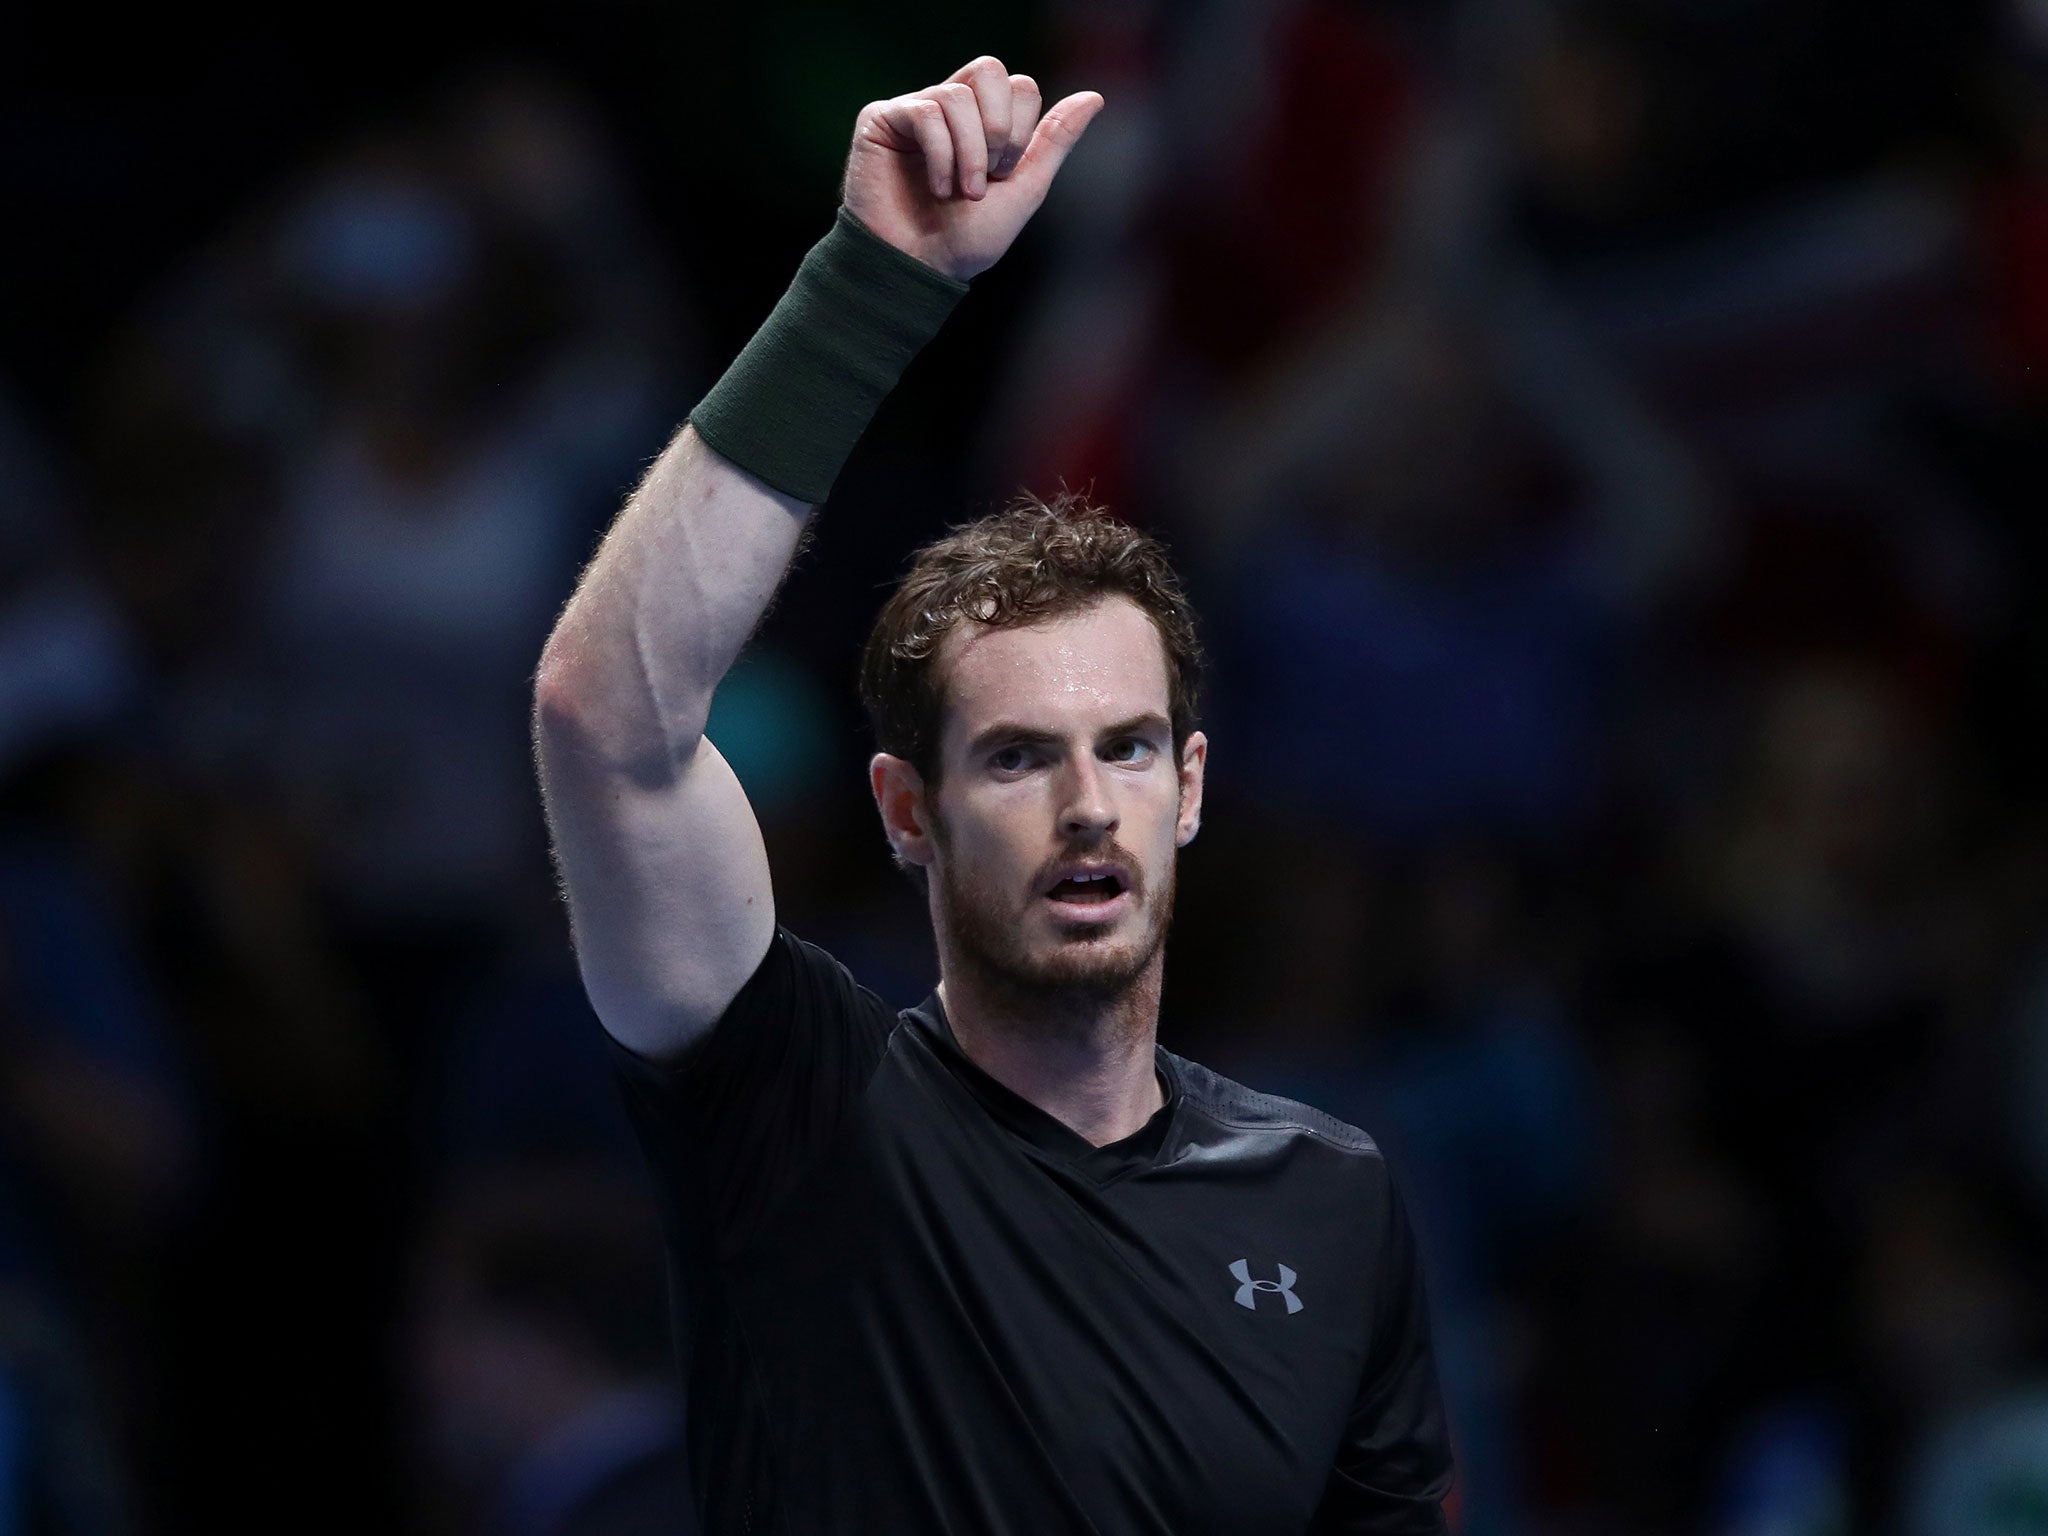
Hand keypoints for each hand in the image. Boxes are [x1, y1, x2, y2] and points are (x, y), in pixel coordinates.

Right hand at [841, 55, 1103, 280]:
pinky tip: (937, 189)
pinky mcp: (882, 120)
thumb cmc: (967, 240)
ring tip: (960, 192)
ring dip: (969, 152)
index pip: (1020, 86)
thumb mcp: (1024, 189)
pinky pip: (924, 111)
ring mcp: (915, 110)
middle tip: (989, 175)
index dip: (1020, 131)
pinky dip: (940, 155)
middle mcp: (951, 108)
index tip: (1003, 176)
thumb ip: (1055, 141)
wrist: (917, 269)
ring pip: (957, 95)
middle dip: (999, 129)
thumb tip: (1095, 97)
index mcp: (985, 121)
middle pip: (989, 69)